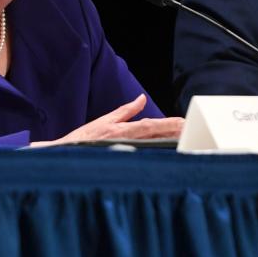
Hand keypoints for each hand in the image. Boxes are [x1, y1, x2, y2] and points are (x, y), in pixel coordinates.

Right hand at [30, 94, 184, 146]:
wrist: (62, 153)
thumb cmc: (82, 139)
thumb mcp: (106, 120)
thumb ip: (126, 110)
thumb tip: (141, 99)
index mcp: (122, 129)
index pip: (151, 125)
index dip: (169, 123)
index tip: (185, 122)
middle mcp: (124, 138)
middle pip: (156, 134)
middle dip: (175, 132)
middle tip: (194, 130)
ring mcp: (122, 149)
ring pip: (151, 145)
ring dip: (169, 141)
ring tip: (187, 139)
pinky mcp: (118, 157)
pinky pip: (141, 155)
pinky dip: (156, 153)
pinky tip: (168, 153)